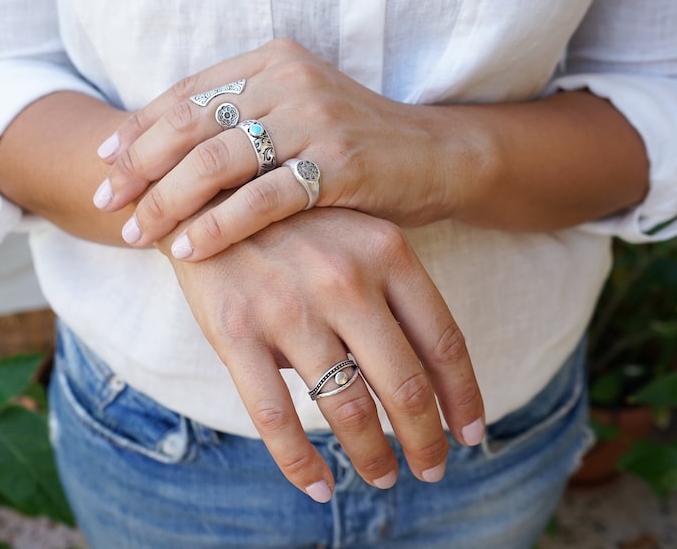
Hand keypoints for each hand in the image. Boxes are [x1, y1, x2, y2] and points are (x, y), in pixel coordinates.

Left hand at [93, 38, 461, 258]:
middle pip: (192, 123)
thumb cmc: (354, 147)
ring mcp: (314, 119)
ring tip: (135, 232)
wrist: (435, 156)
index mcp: (272, 62)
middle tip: (107, 203)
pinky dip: (219, 225)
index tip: (105, 164)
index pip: (189, 94)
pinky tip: (188, 248)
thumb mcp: (295, 119)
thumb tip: (167, 159)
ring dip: (169, 199)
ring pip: (219, 158)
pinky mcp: (339, 162)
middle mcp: (289, 80)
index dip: (140, 130)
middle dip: (141, 166)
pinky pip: (262, 197)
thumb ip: (242, 124)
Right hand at [165, 206, 484, 501]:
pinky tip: (318, 486)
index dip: (463, 399)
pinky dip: (300, 463)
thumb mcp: (354, 234)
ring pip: (345, 407)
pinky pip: (275, 416)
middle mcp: (344, 279)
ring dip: (372, 456)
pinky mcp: (235, 331)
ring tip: (382, 476)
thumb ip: (390, 294)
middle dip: (425, 440)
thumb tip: (425, 378)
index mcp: (385, 251)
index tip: (470, 434)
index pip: (444, 342)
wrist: (205, 190)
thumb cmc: (294, 221)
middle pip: (404, 384)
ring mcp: (288, 306)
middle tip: (432, 468)